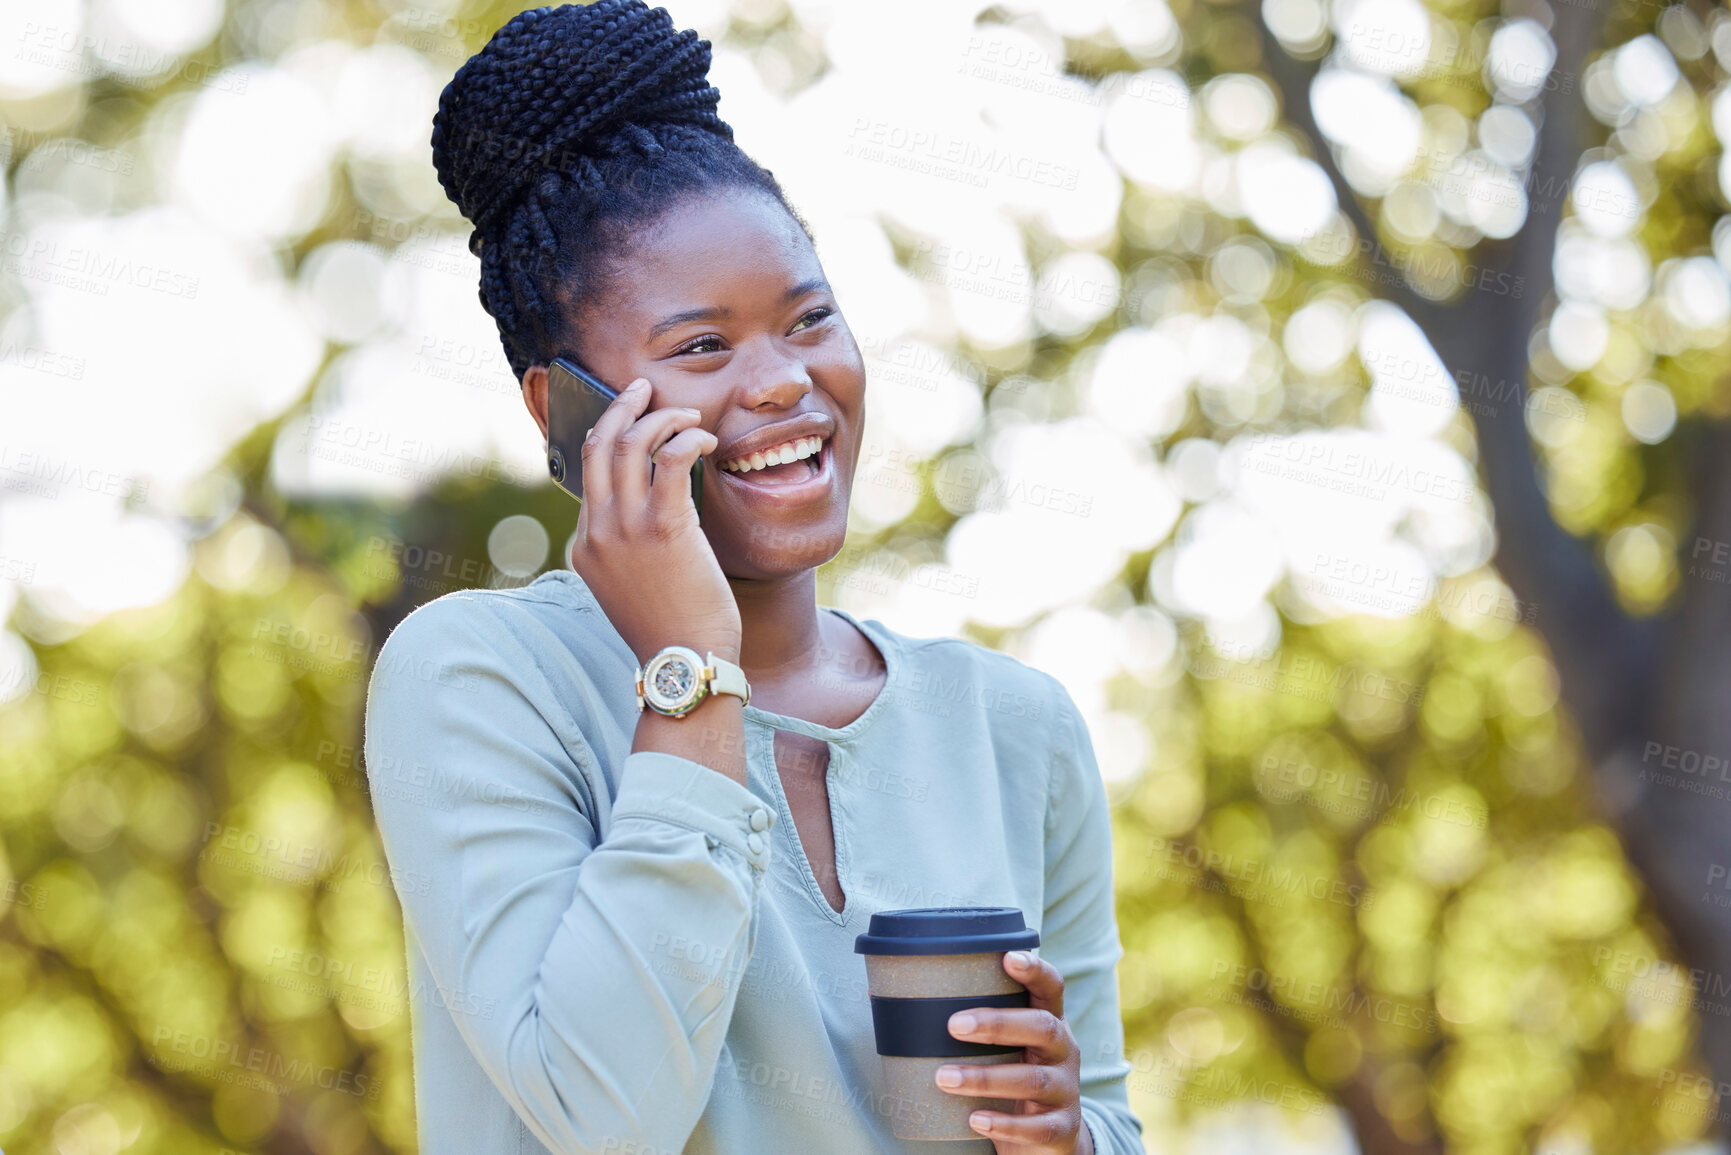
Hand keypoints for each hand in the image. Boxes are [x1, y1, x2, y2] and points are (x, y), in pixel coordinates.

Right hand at [569, 376, 740, 664]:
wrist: (685, 662)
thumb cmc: (672, 629)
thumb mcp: (634, 587)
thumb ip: (633, 550)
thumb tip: (659, 513)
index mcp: (586, 546)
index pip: (589, 475)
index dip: (611, 438)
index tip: (635, 420)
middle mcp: (597, 531)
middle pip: (597, 446)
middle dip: (620, 407)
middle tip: (644, 388)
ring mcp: (624, 529)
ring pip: (631, 444)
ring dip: (661, 418)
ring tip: (688, 414)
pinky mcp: (662, 528)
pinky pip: (669, 460)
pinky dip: (686, 438)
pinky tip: (704, 441)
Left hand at [936, 951, 1092, 1153]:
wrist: (1046, 1139)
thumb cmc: (1011, 1078)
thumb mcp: (1002, 1049)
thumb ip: (967, 1027)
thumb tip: (884, 996)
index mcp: (1049, 1022)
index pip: (1050, 988)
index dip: (1036, 970)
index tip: (1010, 957)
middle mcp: (1062, 1051)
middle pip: (1041, 1027)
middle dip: (998, 1023)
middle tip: (954, 1025)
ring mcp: (1065, 1090)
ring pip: (1032, 1079)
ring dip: (985, 1078)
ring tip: (944, 1078)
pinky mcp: (1061, 1128)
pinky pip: (1037, 1128)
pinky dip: (1005, 1124)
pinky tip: (976, 1119)